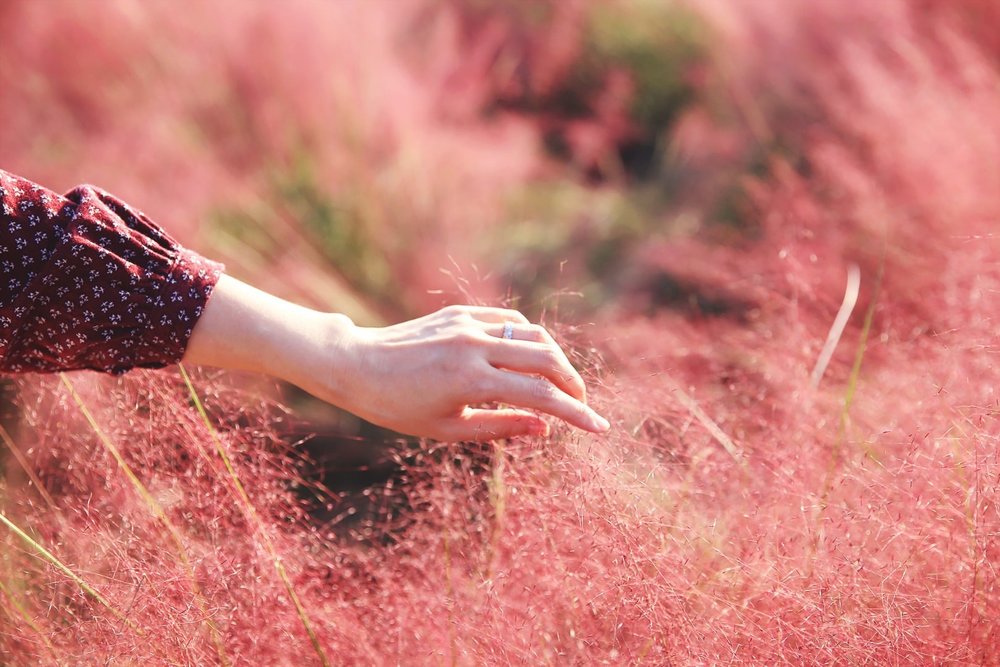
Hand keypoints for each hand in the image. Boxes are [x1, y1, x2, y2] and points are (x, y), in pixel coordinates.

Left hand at [320, 305, 609, 440]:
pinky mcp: (460, 312)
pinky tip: (530, 355)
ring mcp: (468, 324)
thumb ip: (501, 426)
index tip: (599, 428)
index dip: (575, 413)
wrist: (357, 365)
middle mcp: (474, 346)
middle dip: (572, 383)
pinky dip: (528, 337)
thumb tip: (546, 428)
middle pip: (546, 358)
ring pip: (531, 333)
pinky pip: (508, 320)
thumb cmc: (398, 408)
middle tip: (581, 404)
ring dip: (553, 358)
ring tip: (558, 382)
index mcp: (471, 380)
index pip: (540, 395)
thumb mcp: (449, 429)